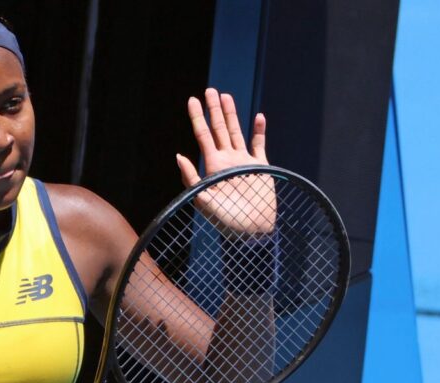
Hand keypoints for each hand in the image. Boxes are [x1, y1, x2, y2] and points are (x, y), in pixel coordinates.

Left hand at [176, 88, 274, 234]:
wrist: (252, 234)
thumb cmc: (226, 222)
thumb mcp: (202, 200)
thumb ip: (191, 178)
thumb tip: (179, 155)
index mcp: (212, 166)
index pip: (202, 135)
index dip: (197, 117)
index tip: (191, 100)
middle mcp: (226, 161)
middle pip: (218, 129)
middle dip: (214, 110)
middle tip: (209, 90)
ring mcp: (243, 163)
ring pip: (237, 132)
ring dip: (232, 115)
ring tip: (226, 96)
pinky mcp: (261, 168)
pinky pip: (259, 146)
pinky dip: (259, 131)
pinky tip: (258, 117)